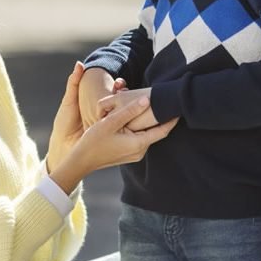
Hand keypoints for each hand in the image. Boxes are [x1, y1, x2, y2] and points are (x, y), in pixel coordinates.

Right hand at [48, 65, 177, 193]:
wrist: (81, 160)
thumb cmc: (94, 142)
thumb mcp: (111, 122)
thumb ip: (129, 111)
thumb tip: (147, 100)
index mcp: (139, 144)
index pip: (162, 130)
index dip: (172, 119)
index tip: (179, 106)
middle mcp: (140, 151)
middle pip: (156, 131)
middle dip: (161, 117)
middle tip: (165, 101)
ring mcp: (134, 153)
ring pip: (147, 134)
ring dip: (149, 121)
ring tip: (153, 106)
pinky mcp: (128, 152)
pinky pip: (139, 137)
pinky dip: (140, 127)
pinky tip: (137, 117)